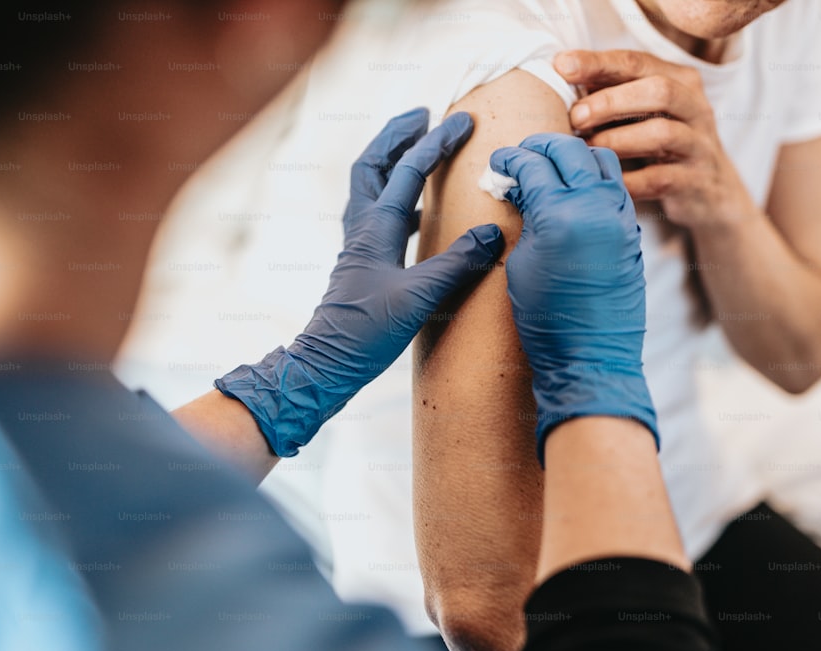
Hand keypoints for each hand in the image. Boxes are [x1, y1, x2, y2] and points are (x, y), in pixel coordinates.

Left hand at [216, 108, 504, 456]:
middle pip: (372, 164)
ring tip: (420, 150)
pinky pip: (379, 215)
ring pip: (371, 187)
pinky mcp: (362, 263)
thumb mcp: (419, 297)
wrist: (326, 365)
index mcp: (375, 228)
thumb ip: (457, 263)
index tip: (463, 119)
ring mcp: (359, 245)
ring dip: (394, 162)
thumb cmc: (366, 333)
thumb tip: (494, 231)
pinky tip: (419, 214)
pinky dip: (399, 200)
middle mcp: (362, 228)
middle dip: (397, 135)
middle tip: (423, 115)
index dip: (437, 141)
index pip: (408, 170)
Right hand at [490, 133, 657, 462]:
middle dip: (541, 145)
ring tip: (552, 163)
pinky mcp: (631, 230)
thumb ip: (527, 219)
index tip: (498, 160)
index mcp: (560, 214)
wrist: (591, 356)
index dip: (510, 158)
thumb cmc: (546, 319)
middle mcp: (596, 206)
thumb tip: (524, 194)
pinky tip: (577, 186)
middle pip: (568, 150)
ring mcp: (619, 216)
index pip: (533, 165)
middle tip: (522, 152)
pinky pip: (616, 185)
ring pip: (600, 160)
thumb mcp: (521, 264)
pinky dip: (594, 175)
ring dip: (573, 154)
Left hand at [556, 49, 757, 229]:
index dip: (598, 63)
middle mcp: (694, 107)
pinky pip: (661, 178)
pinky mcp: (695, 180)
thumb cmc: (662, 146)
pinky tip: (604, 182)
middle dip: (611, 101)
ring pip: (662, 133)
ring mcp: (698, 144)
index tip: (562, 67)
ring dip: (617, 140)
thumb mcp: (642, 114)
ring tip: (587, 150)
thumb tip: (561, 81)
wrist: (710, 191)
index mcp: (678, 81)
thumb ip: (611, 96)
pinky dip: (629, 182)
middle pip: (658, 90)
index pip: (636, 62)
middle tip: (575, 117)